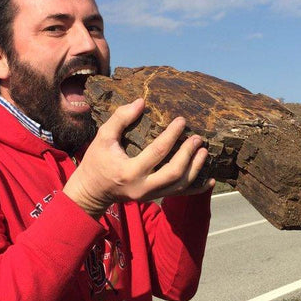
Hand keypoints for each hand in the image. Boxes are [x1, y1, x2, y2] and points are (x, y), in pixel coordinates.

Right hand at [63, 98, 214, 217]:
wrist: (91, 191)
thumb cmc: (96, 161)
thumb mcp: (103, 137)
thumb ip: (121, 118)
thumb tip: (141, 102)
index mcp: (130, 171)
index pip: (157, 151)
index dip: (172, 135)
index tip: (182, 121)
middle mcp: (142, 187)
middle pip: (174, 173)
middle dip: (188, 155)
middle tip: (197, 138)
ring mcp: (149, 196)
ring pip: (179, 185)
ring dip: (195, 168)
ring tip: (203, 151)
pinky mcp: (153, 198)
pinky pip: (179, 195)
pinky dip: (196, 189)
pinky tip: (209, 181)